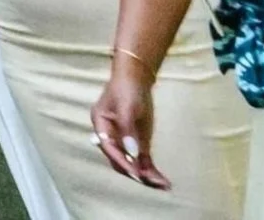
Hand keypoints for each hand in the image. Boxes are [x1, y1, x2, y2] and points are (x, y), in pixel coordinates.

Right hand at [91, 69, 170, 189]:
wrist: (137, 77)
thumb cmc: (127, 88)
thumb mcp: (127, 106)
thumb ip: (127, 130)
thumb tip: (132, 153)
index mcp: (101, 126)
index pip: (109, 148)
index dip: (122, 161)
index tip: (136, 173)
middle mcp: (111, 137)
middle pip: (120, 160)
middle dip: (135, 173)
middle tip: (152, 182)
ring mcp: (124, 141)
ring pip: (132, 163)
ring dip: (146, 176)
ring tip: (163, 185)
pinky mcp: (137, 143)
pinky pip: (143, 160)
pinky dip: (151, 171)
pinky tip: (162, 181)